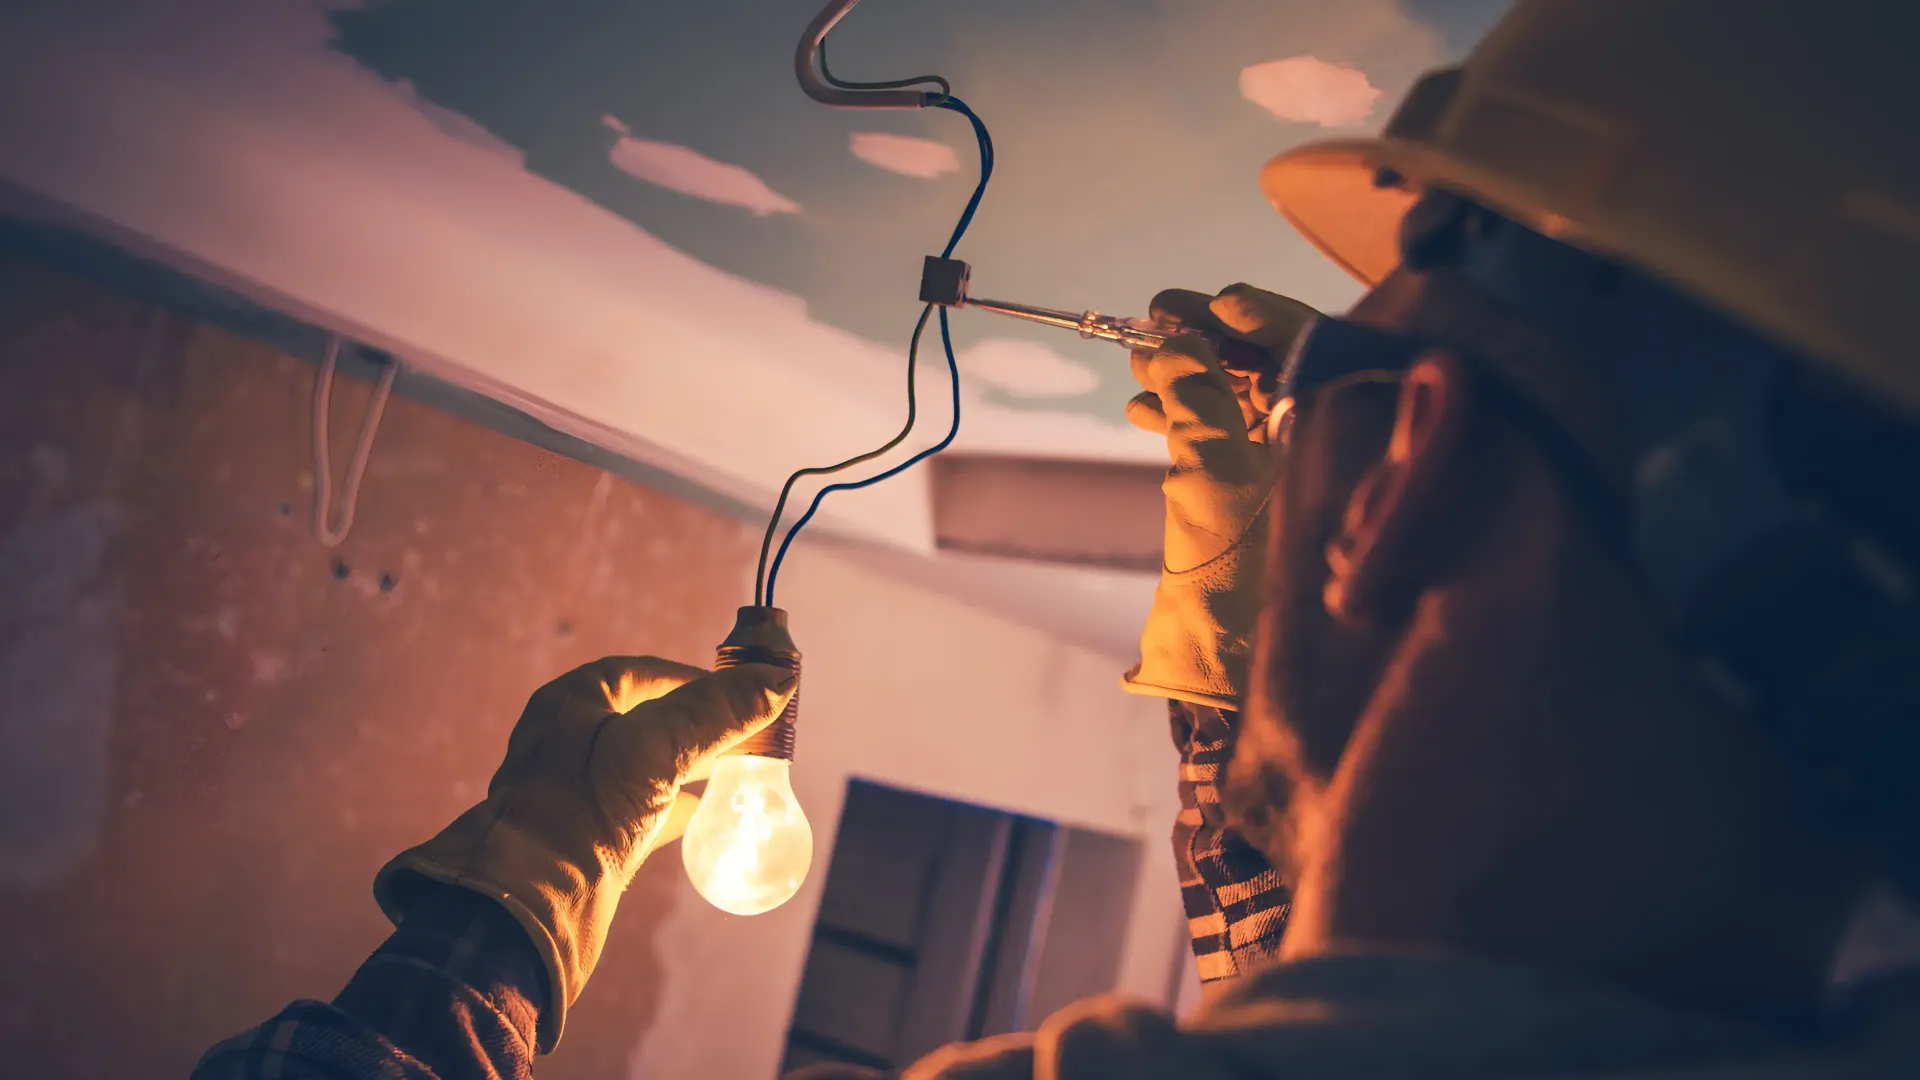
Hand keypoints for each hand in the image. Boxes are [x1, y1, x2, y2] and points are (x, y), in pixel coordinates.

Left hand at [374, 656, 796, 1051]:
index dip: (693, 679)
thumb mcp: (654, 749)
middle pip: (647, 718)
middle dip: (697, 723)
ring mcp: (576, 793)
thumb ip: (713, 713)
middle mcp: (568, 742)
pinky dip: (675, 810)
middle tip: (747, 731)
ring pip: (646, 767)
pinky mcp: (587, 838)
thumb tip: (776, 679)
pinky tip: (706, 817)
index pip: (642, 674)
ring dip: (689, 765)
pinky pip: (640, 812)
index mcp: (571, 704)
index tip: (741, 692)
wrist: (527, 912)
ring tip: (734, 770)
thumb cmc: (578, 815)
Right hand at [1122, 284, 1317, 708]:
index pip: (1321, 349)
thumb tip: (1175, 340)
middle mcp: (1346, 452)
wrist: (1227, 675)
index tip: (1210, 302)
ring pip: (1255, 408)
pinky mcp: (1273, 507)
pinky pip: (1238, 444)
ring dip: (1195, 380)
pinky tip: (1143, 409)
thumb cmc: (1239, 580)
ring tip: (1137, 364)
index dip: (1263, 318)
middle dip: (1216, 343)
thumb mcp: (1210, 473)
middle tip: (1156, 319)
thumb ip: (1195, 396)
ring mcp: (1310, 481)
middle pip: (1287, 372)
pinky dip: (1194, 422)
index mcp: (1357, 437)